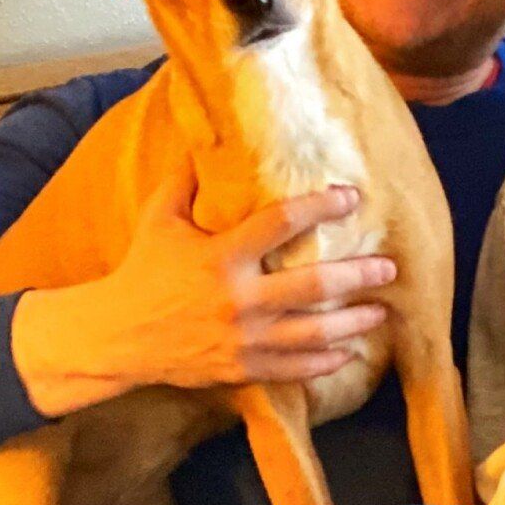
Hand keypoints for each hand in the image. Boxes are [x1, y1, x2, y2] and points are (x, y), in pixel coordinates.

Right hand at [11, 167, 394, 417]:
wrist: (116, 336)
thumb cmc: (141, 271)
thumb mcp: (158, 218)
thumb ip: (185, 179)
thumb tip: (203, 135)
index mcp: (221, 257)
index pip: (281, 223)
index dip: (321, 206)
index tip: (352, 196)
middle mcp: (238, 300)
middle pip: (313, 287)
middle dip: (357, 275)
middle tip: (389, 267)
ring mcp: (243, 340)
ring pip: (312, 334)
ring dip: (353, 324)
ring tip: (380, 312)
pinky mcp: (241, 369)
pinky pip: (293, 370)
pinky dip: (324, 363)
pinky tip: (348, 353)